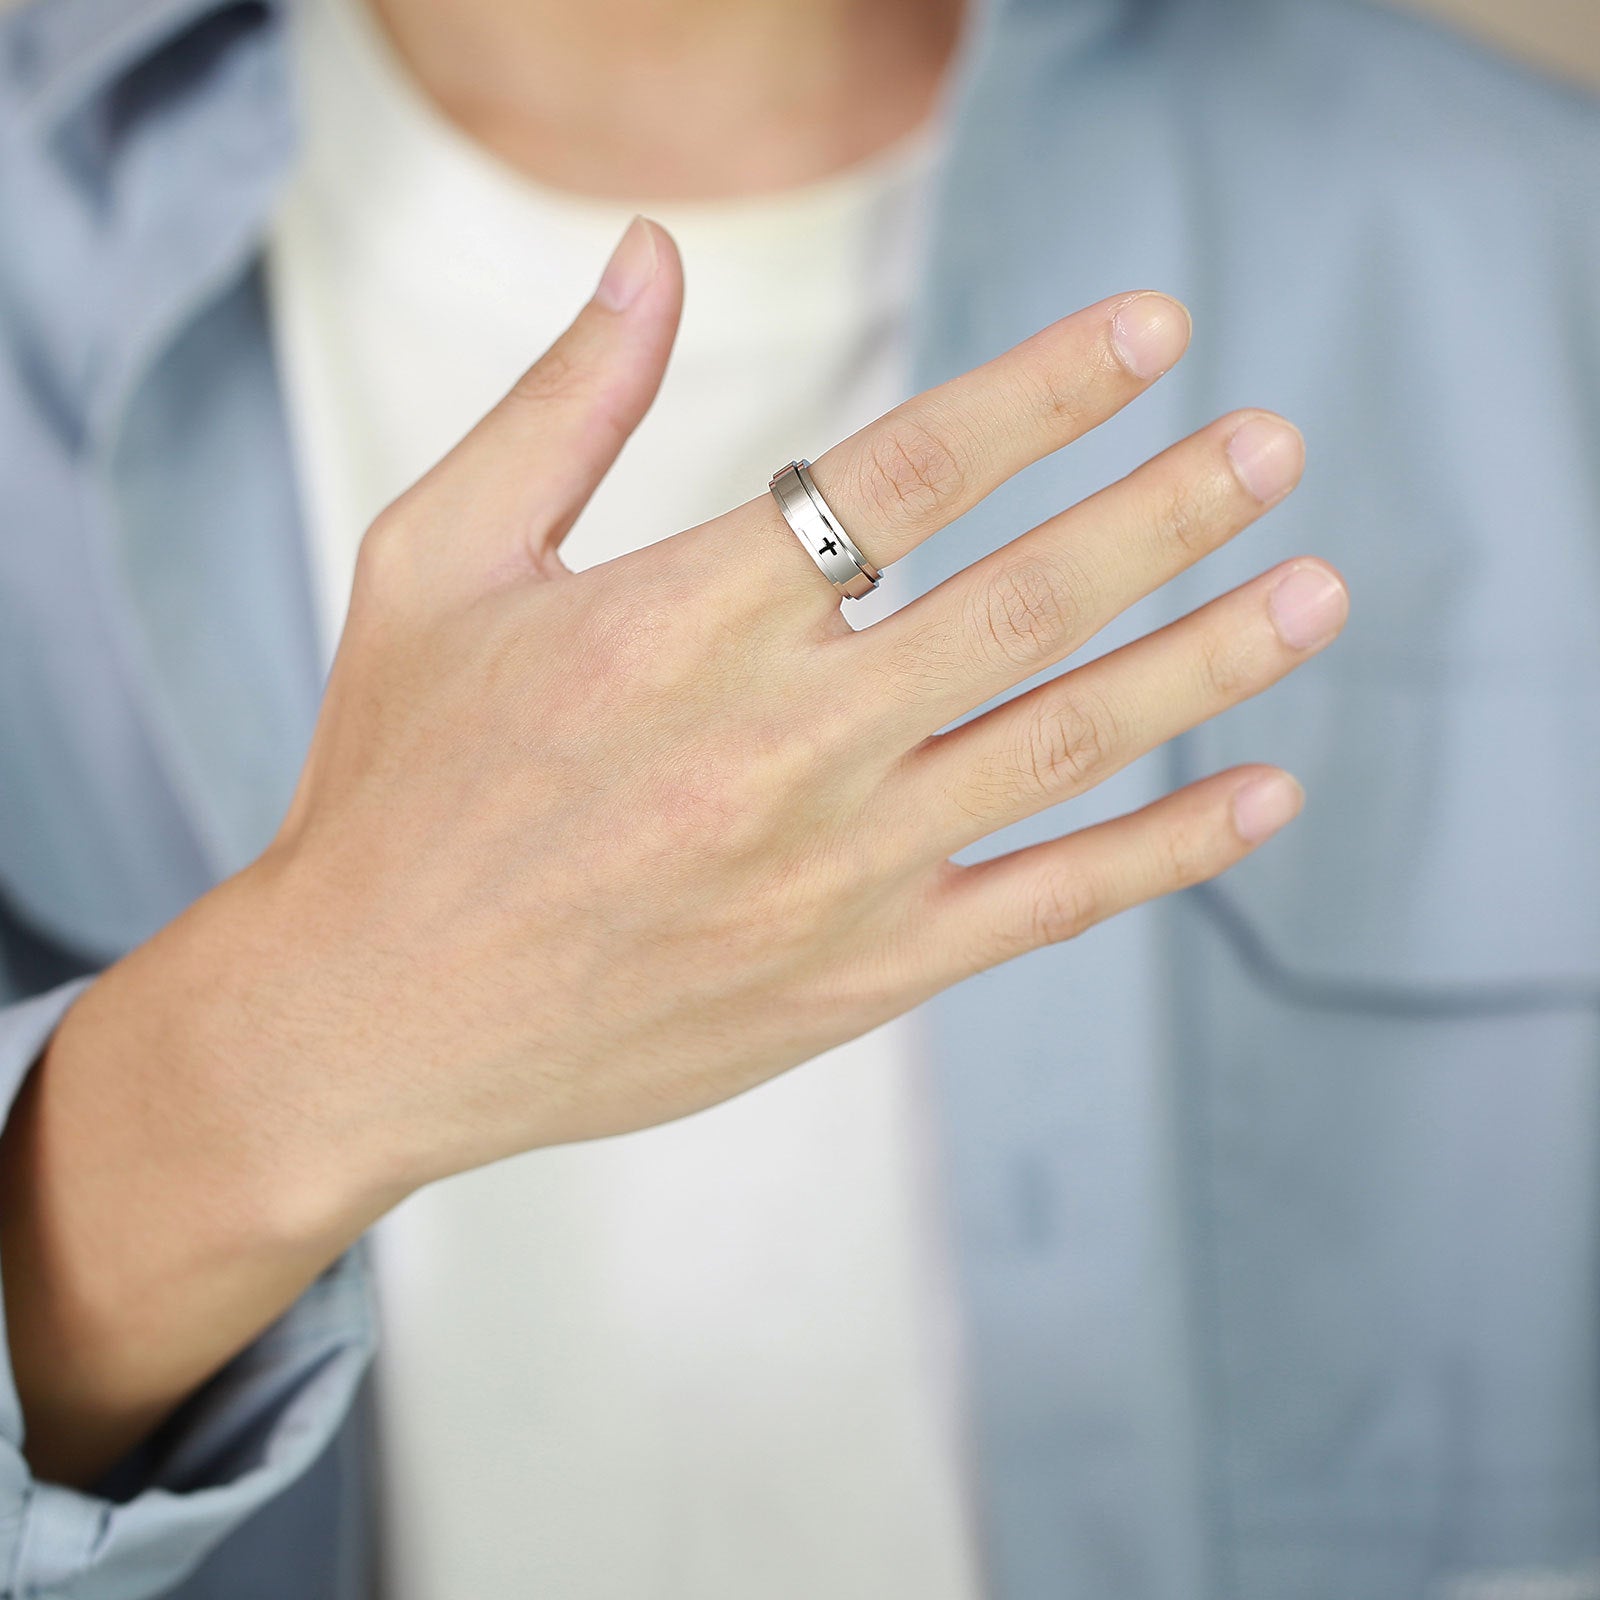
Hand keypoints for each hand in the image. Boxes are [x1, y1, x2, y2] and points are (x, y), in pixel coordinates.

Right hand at [8, 216, 1344, 1482]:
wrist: (370, 1019)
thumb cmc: (395, 784)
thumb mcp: (434, 563)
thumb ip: (559, 406)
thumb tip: (648, 253)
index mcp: (682, 623)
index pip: (908, 472)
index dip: (1046, 390)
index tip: (1153, 331)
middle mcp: (782, 744)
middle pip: (1025, 600)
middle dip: (1168, 509)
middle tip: (1275, 446)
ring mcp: (837, 872)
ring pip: (1065, 746)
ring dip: (1205, 661)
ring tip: (1317, 590)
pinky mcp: (858, 976)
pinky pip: (1046, 904)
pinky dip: (1165, 851)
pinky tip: (1262, 795)